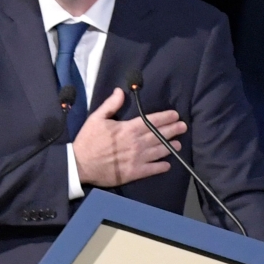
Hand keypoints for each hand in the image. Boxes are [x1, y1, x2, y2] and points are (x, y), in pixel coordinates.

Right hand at [72, 87, 187, 187]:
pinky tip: (167, 165)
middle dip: (173, 130)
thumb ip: (111, 105)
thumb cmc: (88, 140)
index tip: (175, 115)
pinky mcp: (134, 172)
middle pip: (159, 135)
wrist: (80, 165)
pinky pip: (152, 169)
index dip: (165, 117)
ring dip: (170, 147)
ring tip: (178, 144)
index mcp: (128, 129)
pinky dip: (161, 167)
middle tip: (183, 127)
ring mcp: (137, 158)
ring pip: (159, 151)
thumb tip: (121, 91)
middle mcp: (136, 143)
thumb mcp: (97, 118)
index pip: (152, 121)